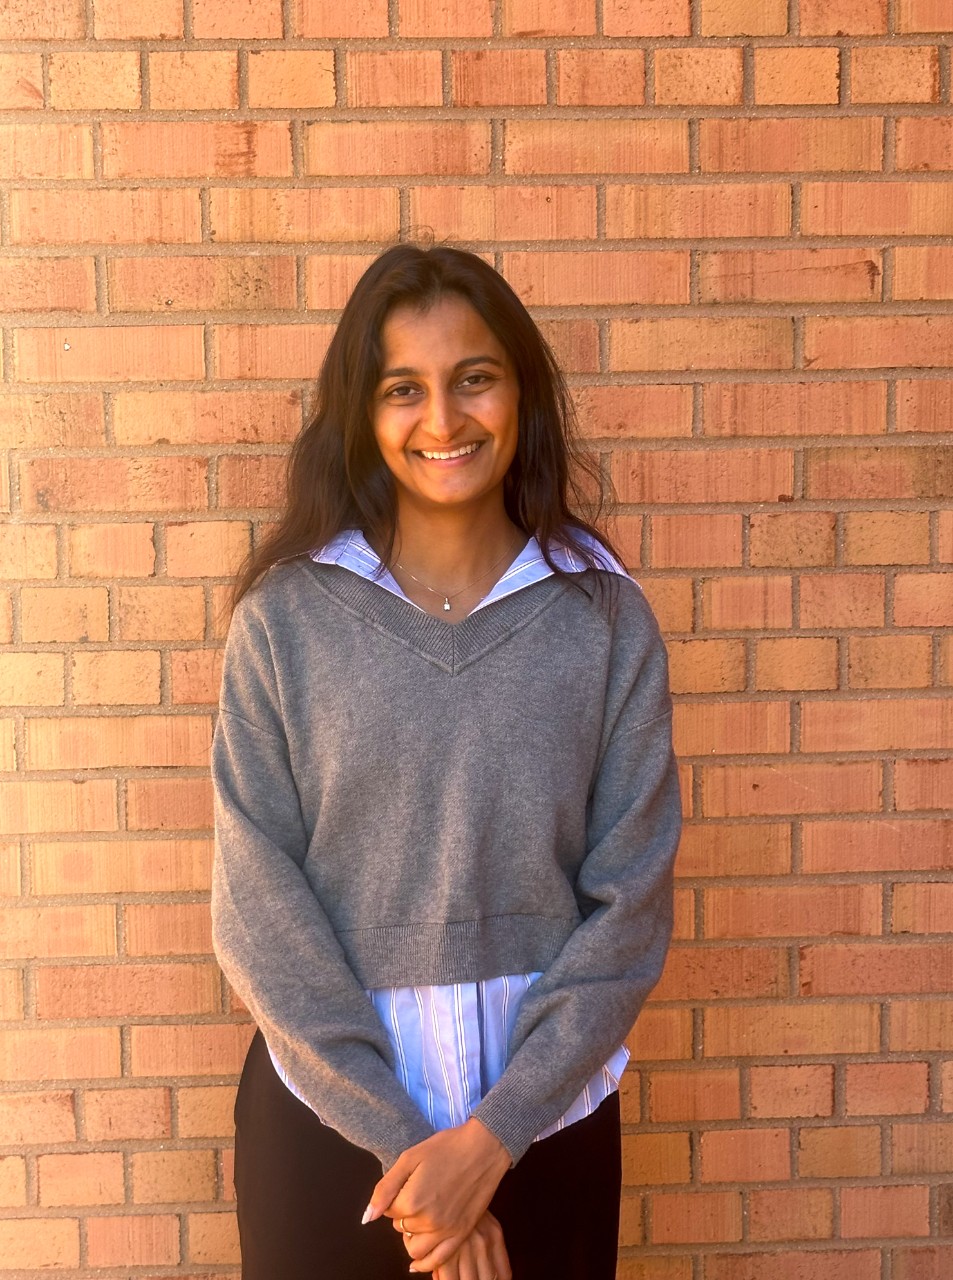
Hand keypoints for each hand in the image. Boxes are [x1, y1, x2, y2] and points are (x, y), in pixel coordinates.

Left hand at [363, 1117, 510, 1267]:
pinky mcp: (461, 1234)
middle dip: (405, 1215)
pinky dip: (425, 1263)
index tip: (408, 1185)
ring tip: (421, 1218)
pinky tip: (418, 1261)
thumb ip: (385, 1189)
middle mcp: (427, 1221)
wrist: (483, 1148)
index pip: (389, 1212)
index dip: (395, 1198)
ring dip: (413, 1236)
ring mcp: (446, 1230)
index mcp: (412, 1201)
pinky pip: (438, 1260)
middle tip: (418, 1194)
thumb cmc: (447, 1147)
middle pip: (402, 1228)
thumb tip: (368, 1217)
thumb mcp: (409, 1158)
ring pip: (415, 1248)